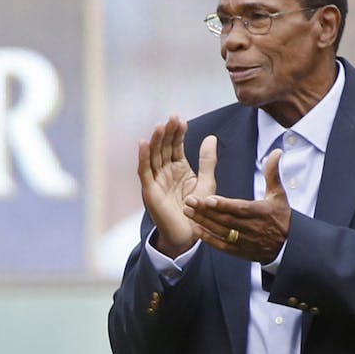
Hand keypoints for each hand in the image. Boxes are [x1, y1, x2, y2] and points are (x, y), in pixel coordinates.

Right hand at [137, 116, 217, 257]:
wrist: (189, 235)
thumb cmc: (198, 211)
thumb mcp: (206, 181)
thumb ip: (207, 161)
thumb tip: (211, 137)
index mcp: (178, 169)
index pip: (176, 146)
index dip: (178, 134)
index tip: (182, 121)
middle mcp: (165, 173)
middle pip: (164, 148)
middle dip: (167, 133)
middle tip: (172, 118)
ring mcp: (156, 181)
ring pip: (153, 157)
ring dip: (155, 141)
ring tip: (159, 126)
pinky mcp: (150, 192)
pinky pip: (145, 172)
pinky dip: (143, 158)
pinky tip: (143, 144)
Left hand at [183, 147, 291, 263]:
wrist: (288, 246)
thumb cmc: (281, 217)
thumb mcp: (279, 194)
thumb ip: (273, 173)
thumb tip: (277, 152)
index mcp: (261, 212)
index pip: (240, 208)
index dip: (224, 205)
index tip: (209, 199)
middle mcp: (252, 228)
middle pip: (226, 219)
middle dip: (206, 210)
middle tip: (189, 201)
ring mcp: (245, 241)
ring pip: (221, 231)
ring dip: (203, 222)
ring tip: (187, 211)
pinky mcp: (239, 251)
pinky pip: (222, 246)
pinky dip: (209, 239)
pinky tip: (196, 229)